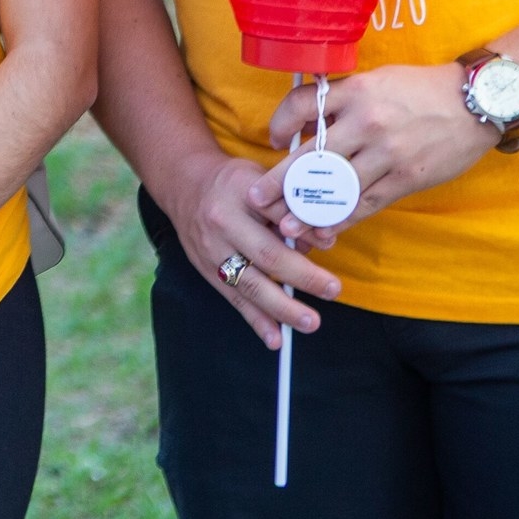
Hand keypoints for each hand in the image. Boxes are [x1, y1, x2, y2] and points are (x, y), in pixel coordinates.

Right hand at [162, 153, 339, 349]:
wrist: (185, 187)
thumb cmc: (232, 183)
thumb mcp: (261, 179)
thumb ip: (289, 207)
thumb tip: (321, 240)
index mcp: (239, 195)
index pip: (277, 214)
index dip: (304, 230)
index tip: (329, 243)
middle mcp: (222, 225)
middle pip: (265, 254)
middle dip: (302, 275)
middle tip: (332, 289)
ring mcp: (212, 252)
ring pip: (250, 284)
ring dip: (281, 307)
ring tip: (309, 322)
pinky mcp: (207, 272)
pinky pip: (235, 300)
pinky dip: (256, 321)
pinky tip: (274, 339)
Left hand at [262, 65, 498, 241]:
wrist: (476, 102)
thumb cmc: (421, 89)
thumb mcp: (376, 81)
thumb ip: (342, 101)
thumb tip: (306, 127)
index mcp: (356, 91)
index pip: (301, 106)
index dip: (280, 124)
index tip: (274, 141)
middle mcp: (367, 122)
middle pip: (311, 157)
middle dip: (279, 181)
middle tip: (255, 199)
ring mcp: (387, 153)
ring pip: (337, 188)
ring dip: (307, 210)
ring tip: (286, 225)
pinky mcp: (406, 178)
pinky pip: (366, 204)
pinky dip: (343, 219)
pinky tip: (325, 228)